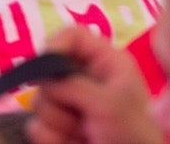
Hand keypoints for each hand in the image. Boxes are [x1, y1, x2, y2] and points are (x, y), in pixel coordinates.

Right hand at [26, 28, 162, 143]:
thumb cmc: (132, 134)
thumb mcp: (110, 104)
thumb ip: (75, 85)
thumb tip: (44, 75)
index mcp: (105, 62)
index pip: (72, 36)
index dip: (54, 46)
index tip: (44, 69)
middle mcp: (85, 78)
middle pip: (48, 73)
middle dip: (60, 100)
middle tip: (84, 117)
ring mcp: (71, 105)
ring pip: (40, 103)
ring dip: (59, 124)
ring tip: (85, 133)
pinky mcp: (59, 129)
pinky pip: (36, 128)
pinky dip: (52, 139)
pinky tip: (74, 143)